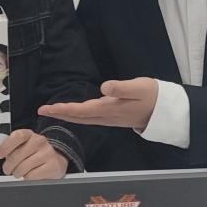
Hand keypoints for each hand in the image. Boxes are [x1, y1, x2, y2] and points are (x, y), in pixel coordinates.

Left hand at [0, 129, 67, 179]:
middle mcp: (39, 141)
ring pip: (23, 168)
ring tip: (20, 172)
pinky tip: (31, 174)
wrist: (55, 159)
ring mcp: (47, 153)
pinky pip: (32, 176)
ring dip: (17, 173)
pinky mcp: (53, 166)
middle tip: (8, 169)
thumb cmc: (35, 153)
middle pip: (16, 156)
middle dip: (8, 166)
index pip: (17, 136)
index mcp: (29, 134)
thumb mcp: (22, 145)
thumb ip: (10, 145)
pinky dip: (28, 178)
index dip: (6, 146)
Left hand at [37, 78, 158, 131]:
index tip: (48, 108)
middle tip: (42, 111)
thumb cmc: (151, 95)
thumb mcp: (138, 87)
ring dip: (67, 116)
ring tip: (52, 111)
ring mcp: (109, 119)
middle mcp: (106, 116)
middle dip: (60, 115)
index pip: (82, 111)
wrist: (163, 110)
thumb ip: (121, 87)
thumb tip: (104, 88)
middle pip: (78, 118)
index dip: (64, 110)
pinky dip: (77, 116)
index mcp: (109, 109)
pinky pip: (89, 119)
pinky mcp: (112, 117)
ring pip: (83, 120)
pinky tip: (73, 113)